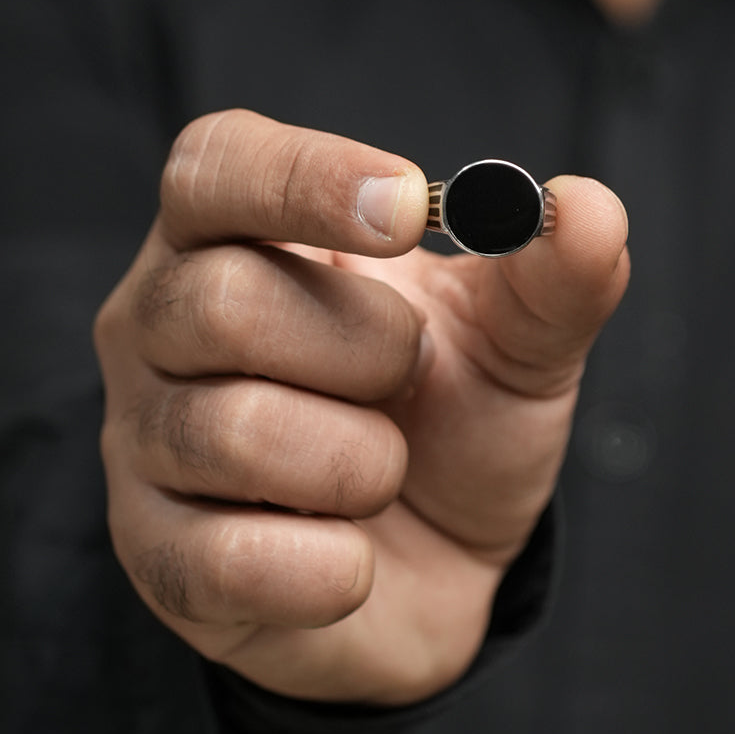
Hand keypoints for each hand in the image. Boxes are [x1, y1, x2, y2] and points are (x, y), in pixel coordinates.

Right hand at [94, 109, 628, 704]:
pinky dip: (332, 565)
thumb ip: (552, 280)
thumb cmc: (456, 428)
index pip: (215, 166)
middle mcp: (163, 328)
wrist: (440, 567)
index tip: (408, 209)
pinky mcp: (161, 558)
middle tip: (410, 378)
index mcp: (239, 239)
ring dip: (361, 463)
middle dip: (367, 352)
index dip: (303, 179)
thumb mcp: (518, 347)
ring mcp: (147, 443)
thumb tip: (587, 209)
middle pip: (221, 301)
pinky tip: (352, 555)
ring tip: (382, 473)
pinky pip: (232, 559)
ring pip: (233, 430)